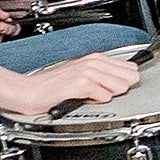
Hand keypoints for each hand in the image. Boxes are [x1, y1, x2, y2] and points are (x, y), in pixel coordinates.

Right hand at [2, 49, 141, 116]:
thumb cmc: (52, 86)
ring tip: (89, 95)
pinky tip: (83, 98)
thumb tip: (128, 81)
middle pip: (130, 77)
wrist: (29, 91)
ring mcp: (87, 72)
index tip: (116, 86)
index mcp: (95, 58)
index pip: (131, 67)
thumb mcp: (82, 75)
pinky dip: (96, 101)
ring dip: (106, 95)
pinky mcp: (81, 84)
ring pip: (119, 87)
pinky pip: (104, 96)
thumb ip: (104, 76)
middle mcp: (93, 62)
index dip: (126, 81)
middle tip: (99, 92)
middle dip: (119, 89)